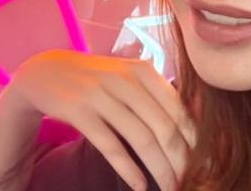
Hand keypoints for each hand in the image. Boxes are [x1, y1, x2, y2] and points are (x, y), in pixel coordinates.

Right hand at [5, 49, 195, 190]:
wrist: (46, 70)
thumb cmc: (97, 78)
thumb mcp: (128, 77)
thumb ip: (155, 95)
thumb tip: (190, 126)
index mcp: (143, 70)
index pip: (179, 109)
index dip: (194, 139)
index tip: (204, 161)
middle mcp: (126, 80)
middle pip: (164, 127)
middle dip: (181, 159)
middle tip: (191, 181)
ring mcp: (101, 95)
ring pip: (141, 139)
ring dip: (160, 169)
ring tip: (171, 187)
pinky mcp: (79, 112)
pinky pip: (111, 145)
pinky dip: (129, 169)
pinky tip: (140, 186)